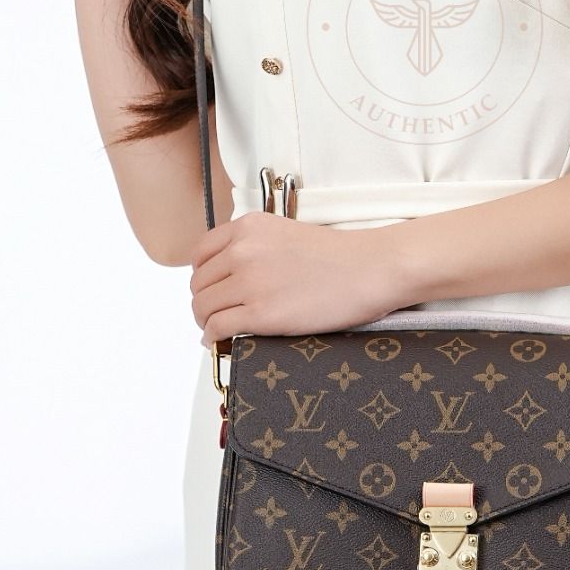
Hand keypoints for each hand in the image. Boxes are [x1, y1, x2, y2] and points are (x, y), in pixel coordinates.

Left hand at [189, 210, 419, 349]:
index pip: (200, 254)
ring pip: (203, 307)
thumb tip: (229, 276)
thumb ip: (254, 246)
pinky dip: (212, 338)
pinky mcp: (261, 314)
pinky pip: (217, 328)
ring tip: (219, 330)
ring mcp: (251, 282)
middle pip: (199, 283)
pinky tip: (221, 342)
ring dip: (206, 322)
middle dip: (204, 302)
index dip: (202, 276)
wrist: (370, 269)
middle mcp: (243, 250)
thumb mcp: (286, 233)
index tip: (211, 289)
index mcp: (249, 227)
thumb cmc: (340, 256)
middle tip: (216, 315)